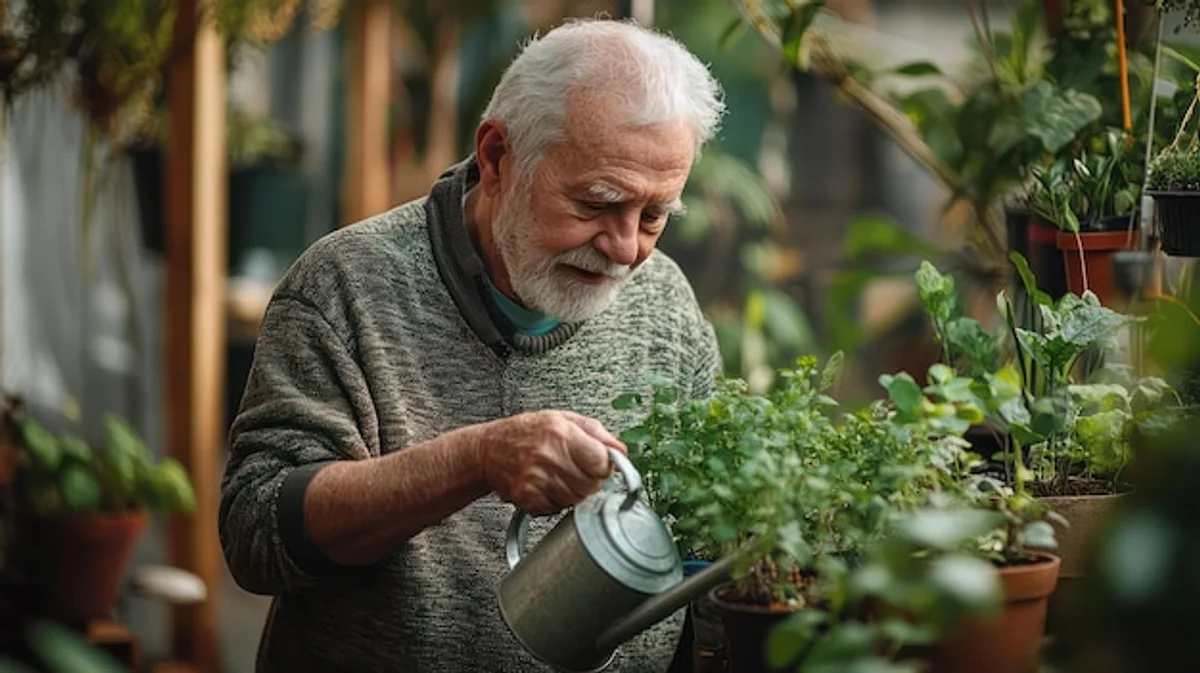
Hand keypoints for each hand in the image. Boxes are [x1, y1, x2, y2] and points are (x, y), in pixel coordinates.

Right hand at [482, 410, 626, 514]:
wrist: (488, 451)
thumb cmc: (525, 433)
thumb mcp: (562, 419)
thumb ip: (595, 432)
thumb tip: (620, 449)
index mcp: (560, 433)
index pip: (601, 461)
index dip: (605, 466)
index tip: (601, 464)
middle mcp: (548, 456)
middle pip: (592, 484)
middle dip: (591, 481)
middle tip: (580, 471)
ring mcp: (537, 480)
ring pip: (577, 500)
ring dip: (575, 493)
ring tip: (562, 477)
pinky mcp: (528, 498)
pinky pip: (558, 509)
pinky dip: (558, 502)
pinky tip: (548, 486)